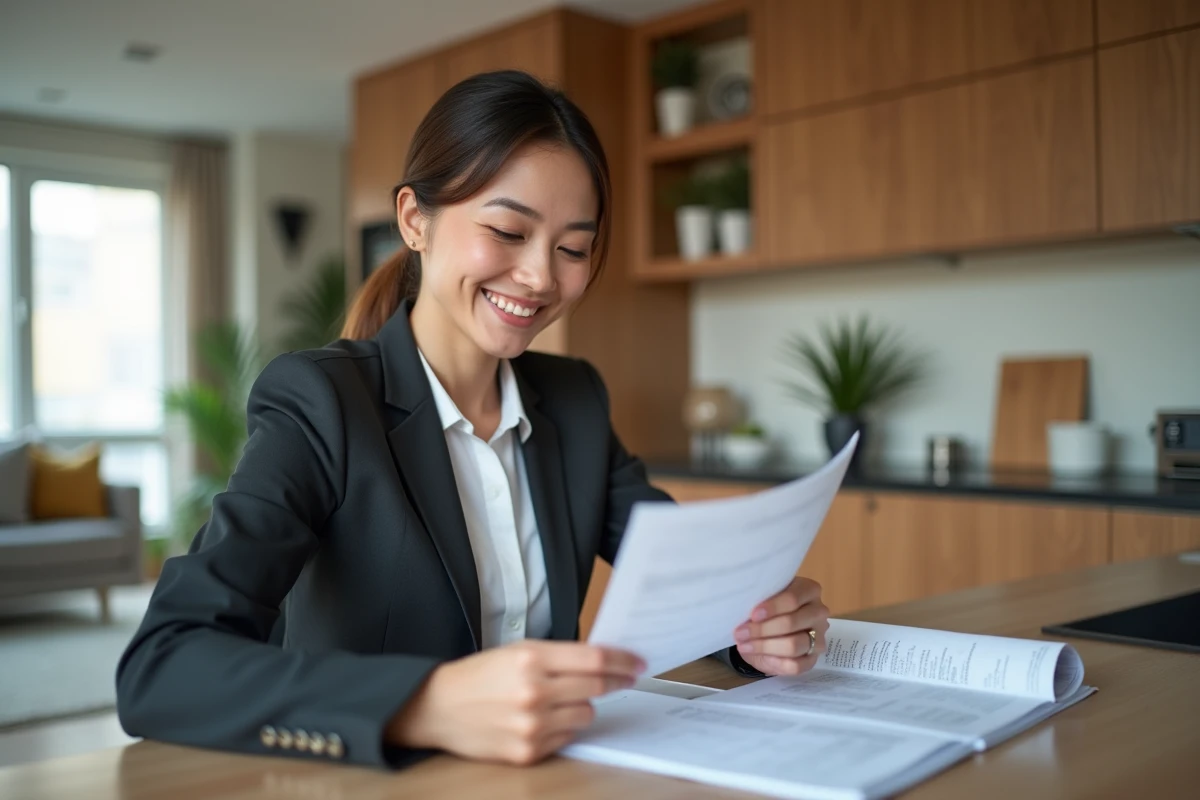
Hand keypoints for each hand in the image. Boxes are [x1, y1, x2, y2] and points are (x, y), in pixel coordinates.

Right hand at [387, 640, 644, 764]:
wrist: (438, 707)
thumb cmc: (479, 675)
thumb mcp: (517, 650)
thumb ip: (559, 656)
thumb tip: (603, 661)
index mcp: (530, 658)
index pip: (594, 658)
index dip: (622, 660)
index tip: (637, 662)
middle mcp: (533, 691)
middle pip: (596, 687)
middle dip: (615, 681)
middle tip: (623, 678)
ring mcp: (531, 725)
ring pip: (586, 715)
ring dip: (582, 706)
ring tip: (559, 700)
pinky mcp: (528, 751)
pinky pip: (567, 737)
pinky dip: (563, 727)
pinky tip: (544, 718)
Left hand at [733, 576, 828, 675]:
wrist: (769, 631)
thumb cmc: (767, 609)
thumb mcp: (764, 599)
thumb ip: (760, 599)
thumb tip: (744, 606)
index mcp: (809, 590)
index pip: (793, 598)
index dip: (772, 607)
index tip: (753, 615)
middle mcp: (819, 612)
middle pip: (792, 622)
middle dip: (763, 629)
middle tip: (741, 632)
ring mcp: (819, 637)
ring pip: (794, 645)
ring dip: (765, 646)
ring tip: (745, 645)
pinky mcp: (813, 659)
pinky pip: (796, 665)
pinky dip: (775, 662)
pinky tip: (760, 656)